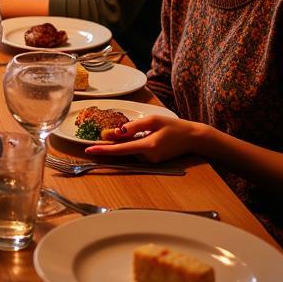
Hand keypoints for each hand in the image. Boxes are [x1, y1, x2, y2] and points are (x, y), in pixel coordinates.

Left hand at [85, 115, 203, 163]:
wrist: (193, 138)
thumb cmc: (174, 127)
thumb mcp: (153, 120)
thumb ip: (134, 126)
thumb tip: (117, 131)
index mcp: (148, 146)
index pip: (120, 149)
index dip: (103, 150)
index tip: (89, 150)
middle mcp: (148, 156)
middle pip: (122, 151)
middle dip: (109, 145)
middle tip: (96, 138)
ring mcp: (151, 160)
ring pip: (129, 151)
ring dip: (121, 144)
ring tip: (117, 135)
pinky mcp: (154, 160)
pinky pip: (136, 152)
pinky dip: (130, 145)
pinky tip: (131, 137)